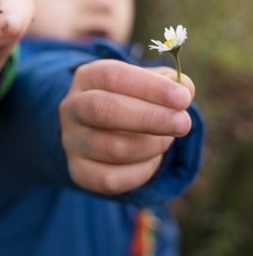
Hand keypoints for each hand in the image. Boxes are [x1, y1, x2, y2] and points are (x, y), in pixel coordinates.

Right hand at [60, 60, 194, 194]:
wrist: (95, 132)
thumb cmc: (129, 101)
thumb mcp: (145, 83)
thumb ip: (168, 82)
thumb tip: (184, 90)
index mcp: (87, 78)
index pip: (112, 76)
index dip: (149, 87)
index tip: (183, 98)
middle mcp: (72, 107)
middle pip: (103, 109)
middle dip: (149, 118)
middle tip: (183, 123)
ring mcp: (72, 141)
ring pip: (113, 148)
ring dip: (152, 145)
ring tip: (167, 139)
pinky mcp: (79, 171)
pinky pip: (113, 179)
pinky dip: (142, 171)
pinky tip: (151, 159)